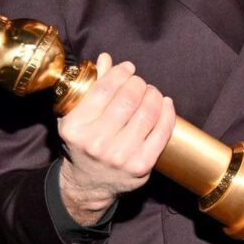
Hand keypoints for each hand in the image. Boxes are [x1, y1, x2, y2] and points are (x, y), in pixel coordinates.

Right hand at [57, 53, 175, 224]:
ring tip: (151, 93)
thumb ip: (91, 87)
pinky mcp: (142, 165)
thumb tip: (106, 59)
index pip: (103, 89)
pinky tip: (165, 104)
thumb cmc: (84, 143)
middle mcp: (95, 143)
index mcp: (75, 128)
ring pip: (148, 112)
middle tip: (140, 83)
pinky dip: (168, 112)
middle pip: (129, 98)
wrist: (89, 184)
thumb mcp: (77, 116)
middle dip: (139, 83)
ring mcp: (120, 156)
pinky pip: (163, 131)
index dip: (120, 73)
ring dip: (154, 95)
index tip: (128, 68)